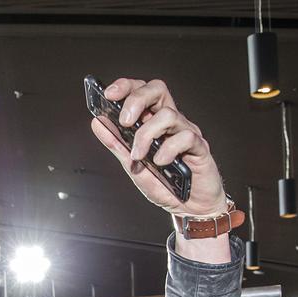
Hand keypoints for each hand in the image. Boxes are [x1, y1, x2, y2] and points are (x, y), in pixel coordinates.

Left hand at [89, 81, 227, 216]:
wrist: (189, 209)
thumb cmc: (165, 186)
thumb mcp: (133, 166)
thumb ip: (117, 144)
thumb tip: (97, 123)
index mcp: (154, 122)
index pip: (141, 91)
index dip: (126, 87)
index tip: (109, 94)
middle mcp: (171, 123)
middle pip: (157, 90)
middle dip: (137, 100)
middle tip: (125, 121)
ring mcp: (186, 132)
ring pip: (168, 114)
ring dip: (147, 135)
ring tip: (139, 156)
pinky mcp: (200, 147)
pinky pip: (185, 137)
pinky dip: (168, 150)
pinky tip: (161, 163)